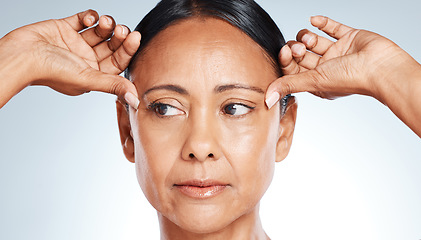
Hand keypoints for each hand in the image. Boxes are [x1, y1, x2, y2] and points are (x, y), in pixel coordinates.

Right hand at [0, 9, 140, 108]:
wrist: (21, 55)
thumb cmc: (51, 71)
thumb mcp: (88, 79)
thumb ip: (114, 86)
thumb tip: (136, 100)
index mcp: (93, 75)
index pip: (118, 61)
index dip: (128, 49)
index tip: (135, 37)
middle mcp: (86, 60)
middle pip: (111, 46)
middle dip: (119, 36)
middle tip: (121, 30)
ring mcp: (76, 44)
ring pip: (100, 32)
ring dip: (106, 25)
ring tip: (104, 22)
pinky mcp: (65, 29)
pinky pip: (83, 20)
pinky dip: (89, 16)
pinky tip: (89, 18)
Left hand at [265, 16, 420, 136]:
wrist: (381, 67)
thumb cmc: (351, 79)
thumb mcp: (314, 82)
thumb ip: (288, 85)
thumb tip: (267, 98)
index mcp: (317, 82)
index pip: (293, 69)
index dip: (286, 59)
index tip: (285, 51)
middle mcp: (326, 68)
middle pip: (301, 55)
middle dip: (296, 48)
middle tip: (299, 47)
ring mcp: (338, 52)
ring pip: (314, 41)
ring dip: (306, 37)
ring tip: (310, 40)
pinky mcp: (349, 38)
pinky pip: (331, 28)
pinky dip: (321, 23)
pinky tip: (314, 21)